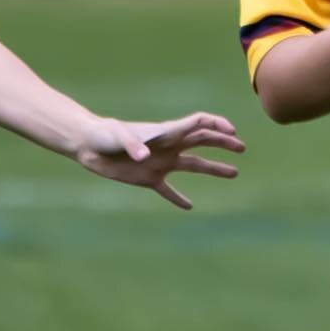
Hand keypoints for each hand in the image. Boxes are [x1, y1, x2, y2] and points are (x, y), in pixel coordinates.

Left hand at [73, 112, 243, 209]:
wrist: (88, 145)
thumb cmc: (104, 134)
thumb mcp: (117, 136)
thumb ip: (132, 144)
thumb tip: (144, 157)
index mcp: (166, 132)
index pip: (198, 123)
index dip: (216, 125)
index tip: (232, 132)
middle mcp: (168, 146)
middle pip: (203, 141)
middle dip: (223, 143)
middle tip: (241, 148)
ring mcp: (161, 162)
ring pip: (194, 165)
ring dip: (213, 168)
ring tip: (234, 173)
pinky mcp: (148, 178)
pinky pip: (168, 190)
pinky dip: (178, 198)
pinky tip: (189, 206)